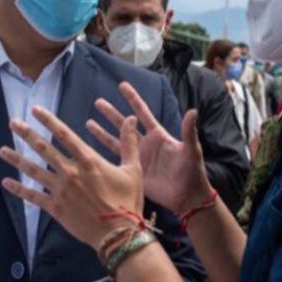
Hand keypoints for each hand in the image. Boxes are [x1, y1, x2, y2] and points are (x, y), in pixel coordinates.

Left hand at [0, 103, 143, 250]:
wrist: (118, 233)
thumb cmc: (128, 201)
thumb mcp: (133, 169)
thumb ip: (128, 143)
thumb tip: (132, 119)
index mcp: (88, 160)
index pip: (64, 134)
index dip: (48, 120)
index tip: (35, 110)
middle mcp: (70, 172)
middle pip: (43, 148)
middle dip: (27, 134)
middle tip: (13, 123)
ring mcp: (60, 190)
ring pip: (34, 171)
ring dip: (17, 159)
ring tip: (2, 150)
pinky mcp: (55, 208)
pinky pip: (33, 196)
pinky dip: (19, 189)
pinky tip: (7, 182)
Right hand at [87, 81, 211, 215]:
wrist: (187, 197)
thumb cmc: (192, 172)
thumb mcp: (191, 150)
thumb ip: (188, 131)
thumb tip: (193, 110)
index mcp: (159, 135)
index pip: (143, 112)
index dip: (132, 99)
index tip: (122, 85)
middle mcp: (146, 144)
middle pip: (124, 124)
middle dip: (111, 113)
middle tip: (98, 102)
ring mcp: (138, 157)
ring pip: (116, 140)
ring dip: (102, 132)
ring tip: (88, 122)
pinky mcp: (133, 170)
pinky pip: (116, 158)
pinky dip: (104, 152)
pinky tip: (92, 147)